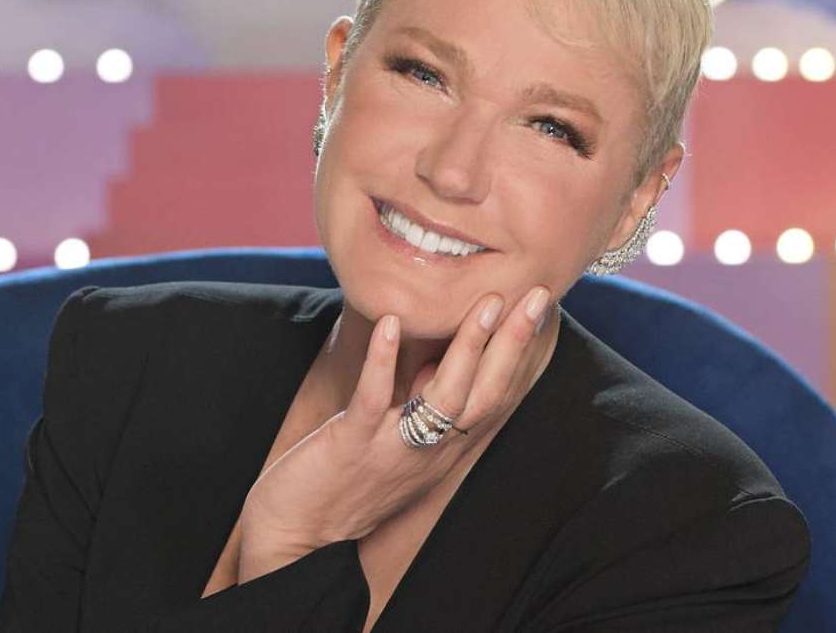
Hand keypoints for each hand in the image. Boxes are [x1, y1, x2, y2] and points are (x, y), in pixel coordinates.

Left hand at [236, 284, 552, 580]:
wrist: (298, 537)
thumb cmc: (344, 485)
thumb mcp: (399, 448)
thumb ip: (422, 410)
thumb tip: (440, 361)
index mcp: (443, 451)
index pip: (493, 398)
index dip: (519, 355)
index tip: (537, 309)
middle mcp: (429, 452)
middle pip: (484, 395)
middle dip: (513, 345)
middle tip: (536, 297)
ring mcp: (392, 448)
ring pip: (444, 396)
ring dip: (467, 347)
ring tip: (486, 305)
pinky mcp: (352, 445)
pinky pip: (374, 399)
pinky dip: (384, 361)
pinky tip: (392, 323)